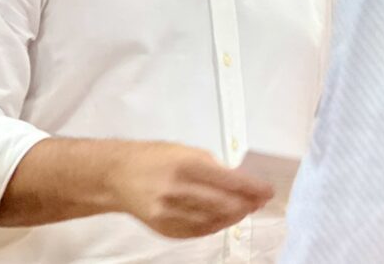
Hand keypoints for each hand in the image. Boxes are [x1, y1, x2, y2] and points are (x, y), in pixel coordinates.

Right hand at [110, 142, 272, 238]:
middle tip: (259, 201)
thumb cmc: (153, 158)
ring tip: (244, 209)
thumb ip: (213, 166)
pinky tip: (224, 220)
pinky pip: (197, 232)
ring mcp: (168, 212)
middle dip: (247, 204)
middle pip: (223, 204)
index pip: (229, 181)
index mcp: (185, 165)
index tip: (267, 191)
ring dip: (233, 217)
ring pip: (213, 221)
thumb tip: (239, 181)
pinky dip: (215, 226)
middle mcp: (176, 190)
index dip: (252, 188)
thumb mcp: (186, 150)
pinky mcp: (163, 227)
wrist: (116, 175)